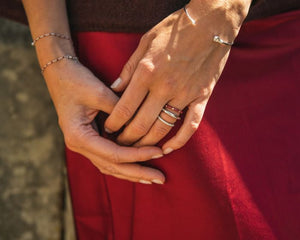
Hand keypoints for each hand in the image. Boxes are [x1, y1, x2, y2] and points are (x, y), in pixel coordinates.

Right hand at [43, 60, 164, 183]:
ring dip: (132, 171)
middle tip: (160, 179)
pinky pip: (108, 157)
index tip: (159, 152)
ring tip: (152, 177)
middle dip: (138, 173)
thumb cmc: (77, 81)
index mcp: (79, 136)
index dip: (138, 155)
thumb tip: (142, 126)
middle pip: (112, 166)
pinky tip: (138, 165)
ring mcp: (84, 144)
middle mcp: (79, 145)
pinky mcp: (89, 139)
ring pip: (110, 165)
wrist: (60, 73)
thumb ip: (121, 112)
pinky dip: (124, 162)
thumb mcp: (100, 93)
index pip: (114, 154)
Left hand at [104, 0, 250, 152]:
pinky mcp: (202, 96)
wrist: (210, 22)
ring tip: (136, 148)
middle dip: (126, 138)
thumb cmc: (174, 29)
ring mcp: (185, 93)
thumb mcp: (145, 42)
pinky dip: (180, 140)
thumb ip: (129, 69)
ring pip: (162, 128)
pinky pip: (191, 125)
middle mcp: (164, 86)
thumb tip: (114, 89)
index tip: (108, 130)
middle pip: (141, 123)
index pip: (124, 107)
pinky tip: (168, 149)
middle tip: (119, 143)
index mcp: (147, 72)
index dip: (114, 123)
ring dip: (147, 143)